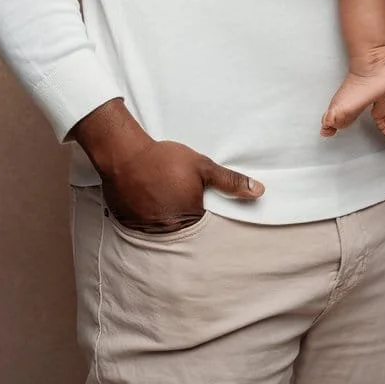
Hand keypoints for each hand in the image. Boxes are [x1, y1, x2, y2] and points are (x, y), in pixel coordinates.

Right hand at [71, 100, 263, 233]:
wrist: (125, 154)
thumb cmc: (165, 159)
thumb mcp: (202, 166)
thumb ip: (230, 181)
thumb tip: (259, 191)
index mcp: (191, 217)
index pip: (206, 225)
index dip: (205, 210)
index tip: (198, 200)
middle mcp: (170, 229)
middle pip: (184, 229)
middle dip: (184, 214)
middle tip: (177, 194)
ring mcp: (148, 229)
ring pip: (164, 229)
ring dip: (166, 217)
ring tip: (162, 197)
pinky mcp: (131, 225)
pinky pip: (144, 227)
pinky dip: (148, 217)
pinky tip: (148, 200)